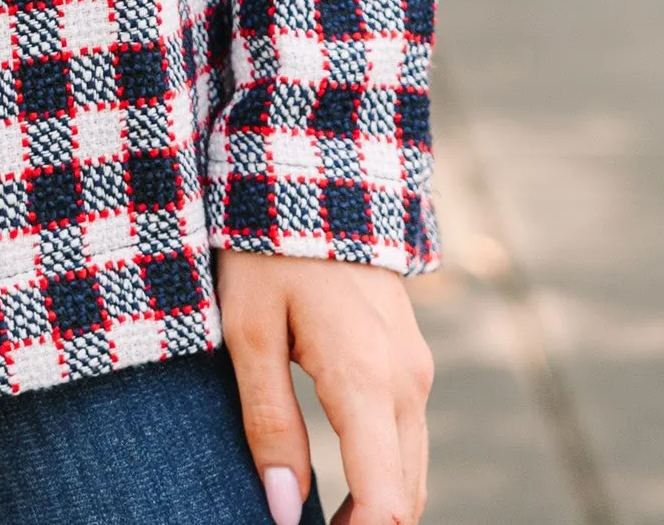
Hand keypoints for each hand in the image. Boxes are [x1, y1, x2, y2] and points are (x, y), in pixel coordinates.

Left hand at [216, 252, 431, 524]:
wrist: (315, 173)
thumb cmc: (266, 248)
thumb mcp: (248, 331)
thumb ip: (269, 422)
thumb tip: (283, 511)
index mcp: (369, 379)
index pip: (385, 503)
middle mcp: (408, 380)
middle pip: (405, 497)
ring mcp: (416, 367)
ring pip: (412, 470)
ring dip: (377, 509)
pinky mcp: (410, 357)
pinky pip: (409, 437)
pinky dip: (385, 475)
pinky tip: (344, 487)